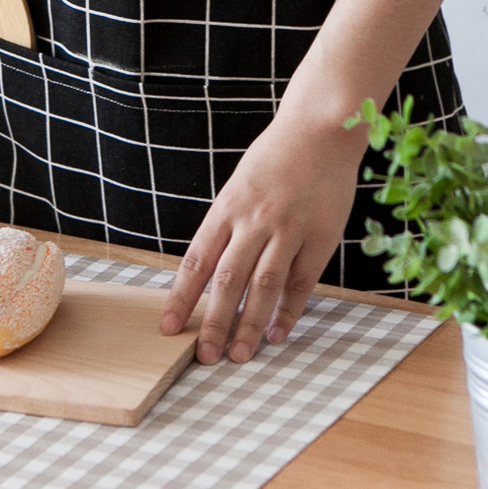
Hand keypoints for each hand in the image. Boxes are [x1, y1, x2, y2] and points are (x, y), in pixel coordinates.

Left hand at [160, 112, 361, 363]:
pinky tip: (278, 333)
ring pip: (263, 285)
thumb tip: (207, 274)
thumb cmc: (275, 161)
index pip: (197, 261)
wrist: (319, 131)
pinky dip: (289, 310)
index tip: (168, 327)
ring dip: (250, 324)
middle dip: (213, 322)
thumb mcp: (239, 188)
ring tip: (239, 355)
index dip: (181, 297)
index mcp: (227, 208)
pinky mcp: (320, 237)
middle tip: (203, 356)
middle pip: (228, 279)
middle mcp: (254, 221)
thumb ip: (226, 228)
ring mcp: (288, 229)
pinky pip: (301, 281)